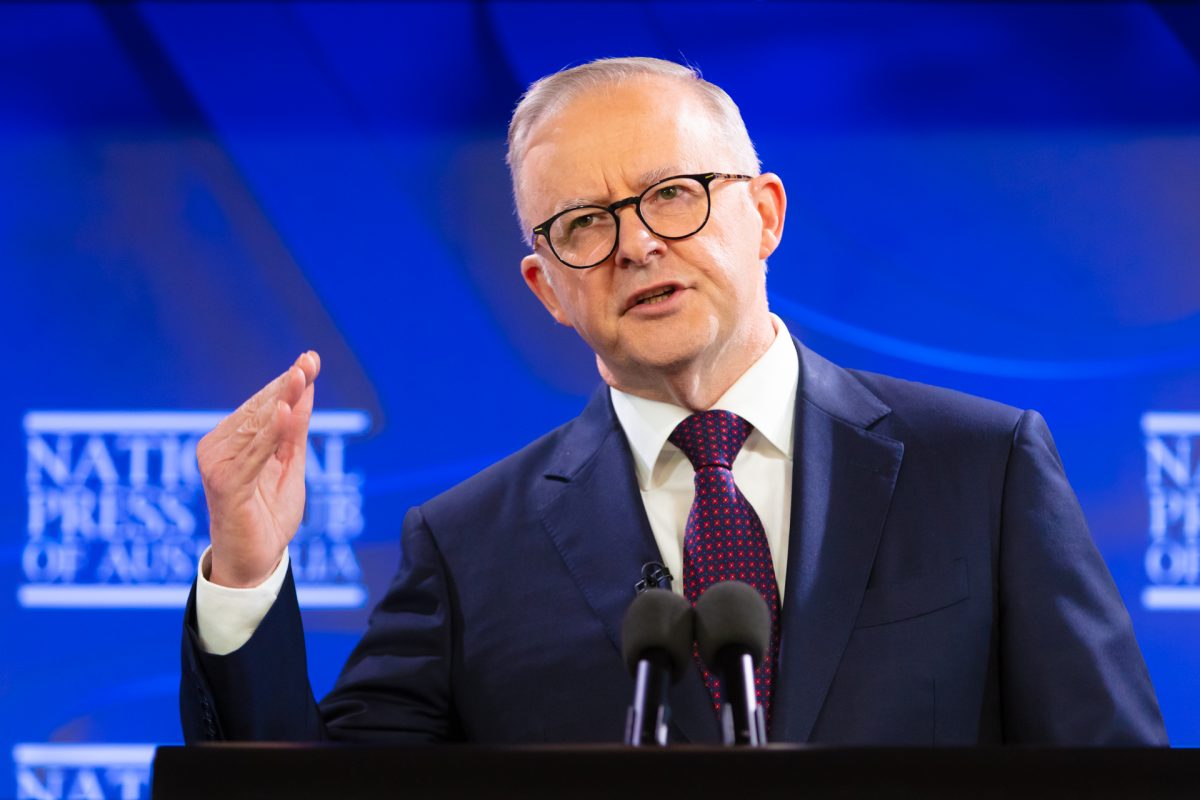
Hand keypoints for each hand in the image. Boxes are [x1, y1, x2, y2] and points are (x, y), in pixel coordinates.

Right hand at [198, 351, 320, 587]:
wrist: (257, 562)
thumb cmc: (270, 514)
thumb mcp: (290, 465)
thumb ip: (294, 430)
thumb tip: (304, 388)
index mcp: (232, 441)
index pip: (263, 405)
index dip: (288, 382)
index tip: (311, 359)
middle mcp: (218, 447)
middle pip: (259, 409)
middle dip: (287, 385)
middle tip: (309, 362)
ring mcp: (218, 465)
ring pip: (256, 426)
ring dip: (280, 400)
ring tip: (300, 377)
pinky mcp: (225, 484)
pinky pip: (252, 454)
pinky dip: (269, 433)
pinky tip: (284, 412)